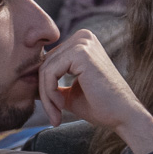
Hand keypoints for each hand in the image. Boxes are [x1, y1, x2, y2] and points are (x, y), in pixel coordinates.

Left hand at [38, 31, 152, 150]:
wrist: (123, 116)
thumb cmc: (101, 106)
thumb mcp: (69, 93)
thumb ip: (52, 84)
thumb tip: (29, 82)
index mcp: (82, 43)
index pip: (49, 61)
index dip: (45, 87)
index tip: (53, 110)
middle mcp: (83, 37)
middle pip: (45, 63)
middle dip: (45, 93)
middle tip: (54, 115)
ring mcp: (83, 42)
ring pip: (45, 69)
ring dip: (46, 96)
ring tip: (57, 114)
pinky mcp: (81, 53)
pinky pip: (49, 73)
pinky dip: (49, 93)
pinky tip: (61, 106)